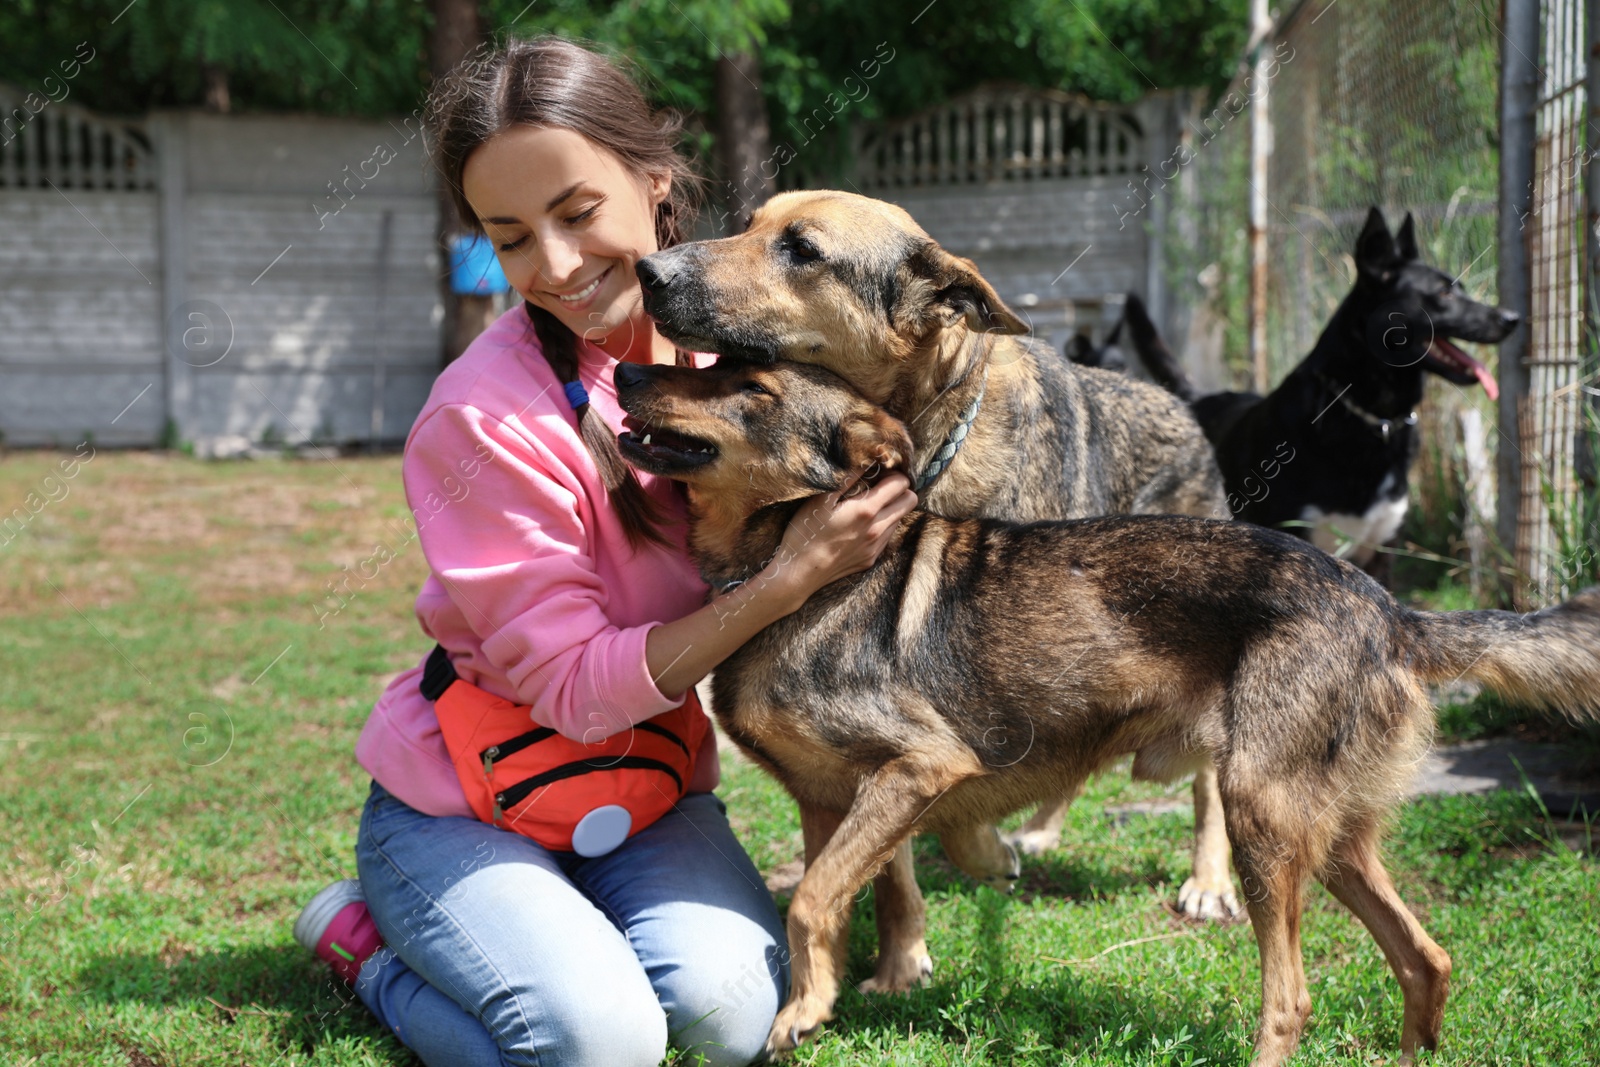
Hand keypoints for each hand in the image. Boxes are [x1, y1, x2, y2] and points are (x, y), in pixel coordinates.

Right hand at [765, 469, 918, 606]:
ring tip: (864, 506)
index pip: (901, 484)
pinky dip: (879, 525)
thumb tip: (868, 462)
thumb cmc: (806, 532)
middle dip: (899, 489)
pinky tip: (857, 526)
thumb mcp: (821, 499)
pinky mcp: (870, 559)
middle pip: (910, 501)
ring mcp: (876, 546)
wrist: (799, 573)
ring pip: (899, 518)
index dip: (892, 473)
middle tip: (878, 486)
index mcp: (866, 510)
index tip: (877, 472)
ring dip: (889, 508)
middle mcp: (878, 529)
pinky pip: (886, 536)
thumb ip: (848, 478)